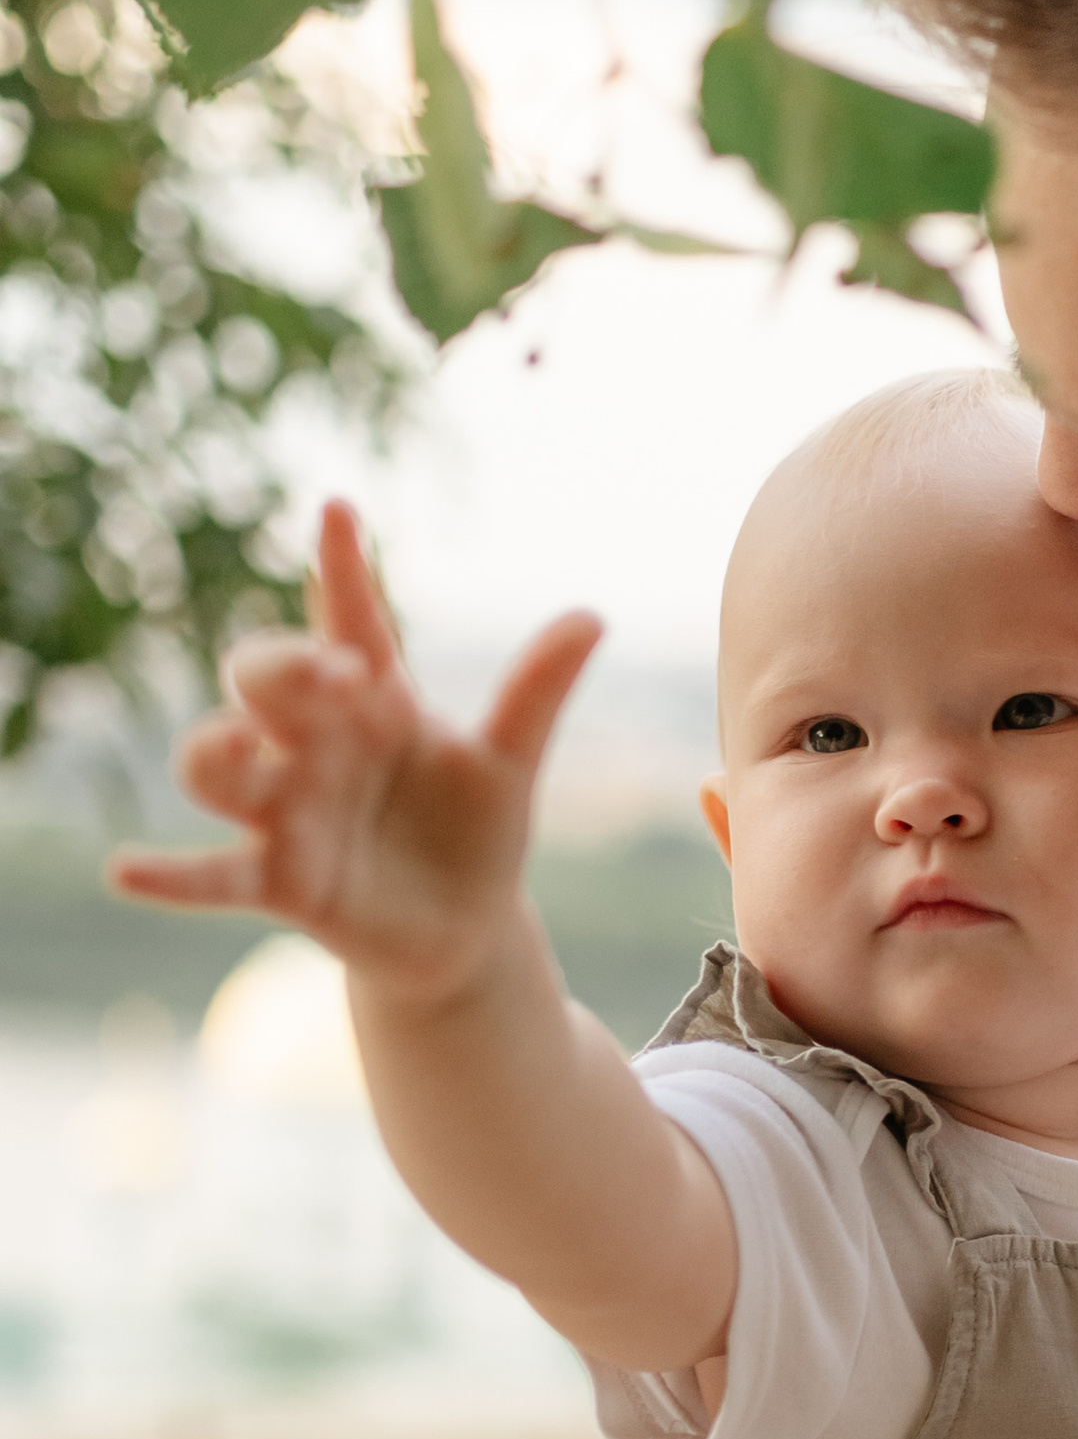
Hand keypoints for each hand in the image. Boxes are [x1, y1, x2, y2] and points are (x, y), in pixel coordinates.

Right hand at [110, 499, 600, 1011]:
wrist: (464, 928)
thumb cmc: (475, 830)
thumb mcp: (511, 762)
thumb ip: (536, 690)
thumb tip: (593, 615)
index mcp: (372, 699)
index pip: (348, 620)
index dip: (341, 569)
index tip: (341, 510)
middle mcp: (314, 743)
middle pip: (262, 680)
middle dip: (284, 670)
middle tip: (337, 675)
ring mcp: (285, 808)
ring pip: (215, 766)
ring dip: (215, 754)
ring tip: (236, 751)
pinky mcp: (277, 879)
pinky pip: (208, 875)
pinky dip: (166, 874)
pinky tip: (124, 869)